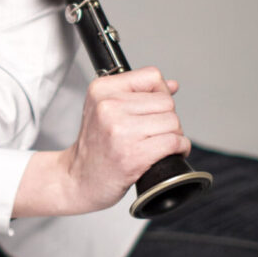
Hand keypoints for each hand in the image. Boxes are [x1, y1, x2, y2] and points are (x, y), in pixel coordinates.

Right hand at [13, 67, 190, 217]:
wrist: (78, 180)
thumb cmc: (94, 148)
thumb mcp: (105, 110)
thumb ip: (138, 94)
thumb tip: (172, 85)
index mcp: (101, 90)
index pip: (151, 76)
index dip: (159, 93)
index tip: (151, 110)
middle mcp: (109, 107)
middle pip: (166, 102)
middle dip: (167, 119)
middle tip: (152, 133)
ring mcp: (120, 131)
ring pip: (173, 122)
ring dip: (173, 136)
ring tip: (156, 145)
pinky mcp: (133, 155)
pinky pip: (174, 142)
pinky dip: (179, 149)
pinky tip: (166, 154)